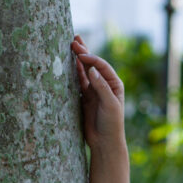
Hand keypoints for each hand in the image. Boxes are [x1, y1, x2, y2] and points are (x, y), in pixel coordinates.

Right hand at [70, 36, 125, 151]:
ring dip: (77, 60)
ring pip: (84, 72)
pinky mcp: (85, 99)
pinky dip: (73, 73)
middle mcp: (104, 85)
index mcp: (114, 85)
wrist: (105, 142)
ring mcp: (94, 91)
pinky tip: (68, 63)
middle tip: (73, 40)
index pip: (102, 66)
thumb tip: (92, 69)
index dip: (91, 58)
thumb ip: (101, 87)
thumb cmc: (112, 124)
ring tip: (70, 45)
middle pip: (93, 65)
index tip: (80, 53)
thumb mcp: (110, 105)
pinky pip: (78, 83)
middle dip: (84, 53)